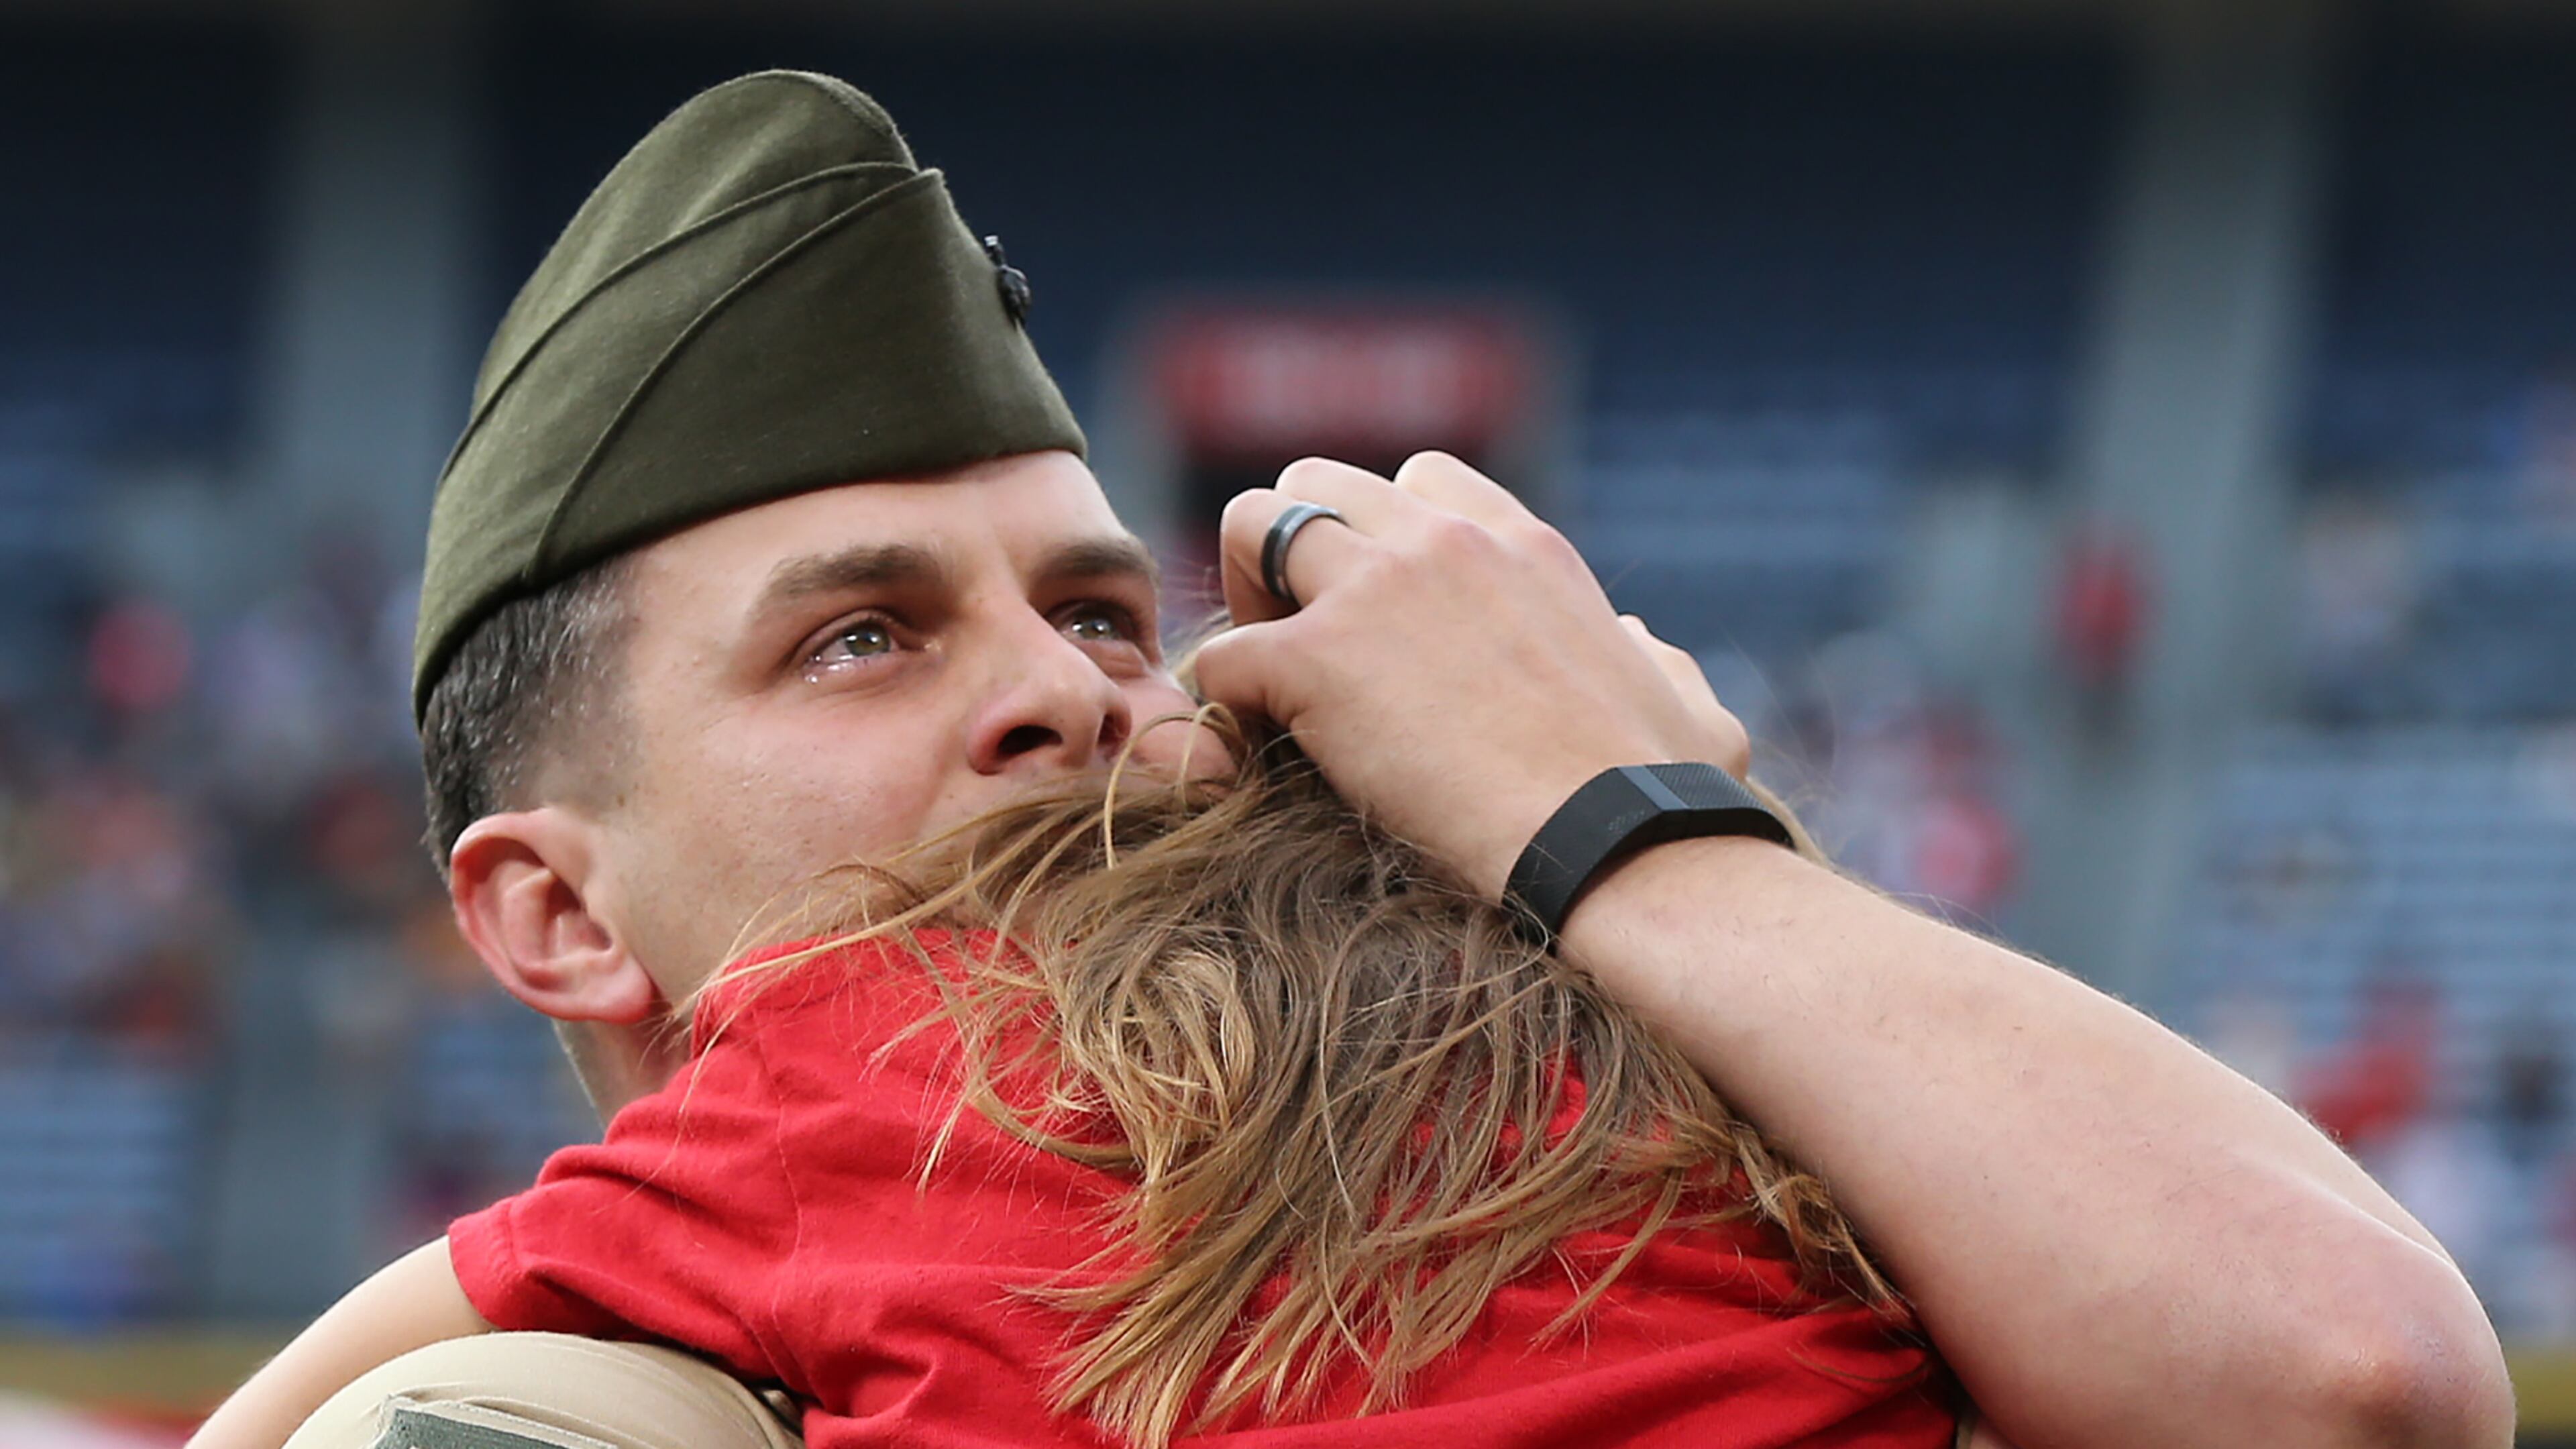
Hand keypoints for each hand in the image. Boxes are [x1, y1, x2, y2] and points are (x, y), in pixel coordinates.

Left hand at [1193, 452, 1749, 898]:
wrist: (1620, 845)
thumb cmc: (1667, 796)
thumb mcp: (1686, 699)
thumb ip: (1651, 654)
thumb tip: (1635, 636)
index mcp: (1524, 546)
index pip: (1420, 480)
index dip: (1381, 538)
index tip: (1383, 613)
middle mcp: (1443, 544)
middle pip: (1316, 483)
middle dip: (1291, 553)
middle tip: (1303, 642)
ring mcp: (1375, 592)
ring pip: (1249, 523)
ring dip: (1243, 597)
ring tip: (1266, 681)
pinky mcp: (1318, 661)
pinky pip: (1221, 652)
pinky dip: (1224, 699)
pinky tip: (1257, 753)